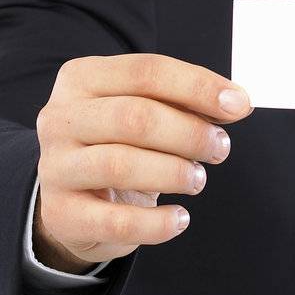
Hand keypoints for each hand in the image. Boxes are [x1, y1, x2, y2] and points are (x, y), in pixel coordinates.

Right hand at [33, 54, 252, 270]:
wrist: (77, 201)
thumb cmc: (121, 145)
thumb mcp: (146, 112)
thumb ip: (185, 101)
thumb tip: (235, 102)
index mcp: (81, 78)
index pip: (146, 71)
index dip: (198, 86)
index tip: (239, 105)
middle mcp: (60, 118)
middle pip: (133, 117)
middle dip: (189, 132)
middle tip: (219, 148)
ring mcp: (55, 167)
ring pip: (121, 164)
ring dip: (174, 172)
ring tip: (198, 179)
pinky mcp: (62, 214)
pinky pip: (116, 220)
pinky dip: (157, 222)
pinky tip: (179, 218)